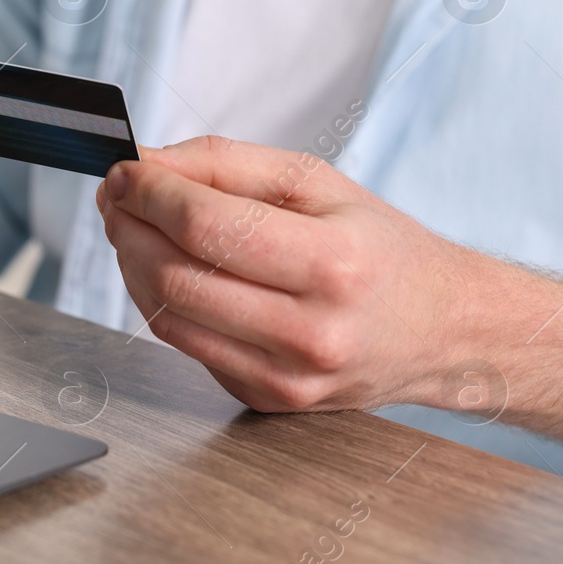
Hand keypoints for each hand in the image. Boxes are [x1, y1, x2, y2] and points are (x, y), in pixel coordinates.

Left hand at [95, 136, 521, 412]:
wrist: (443, 331)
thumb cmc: (380, 249)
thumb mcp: (318, 183)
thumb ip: (226, 165)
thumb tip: (146, 164)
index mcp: (334, 265)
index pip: (205, 226)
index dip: (148, 193)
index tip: (123, 171)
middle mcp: (311, 332)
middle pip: (174, 275)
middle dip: (128, 227)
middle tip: (119, 197)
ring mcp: (286, 377)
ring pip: (167, 317)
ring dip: (133, 264)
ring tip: (136, 227)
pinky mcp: (264, 399)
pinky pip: (185, 345)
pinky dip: (163, 301)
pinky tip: (173, 270)